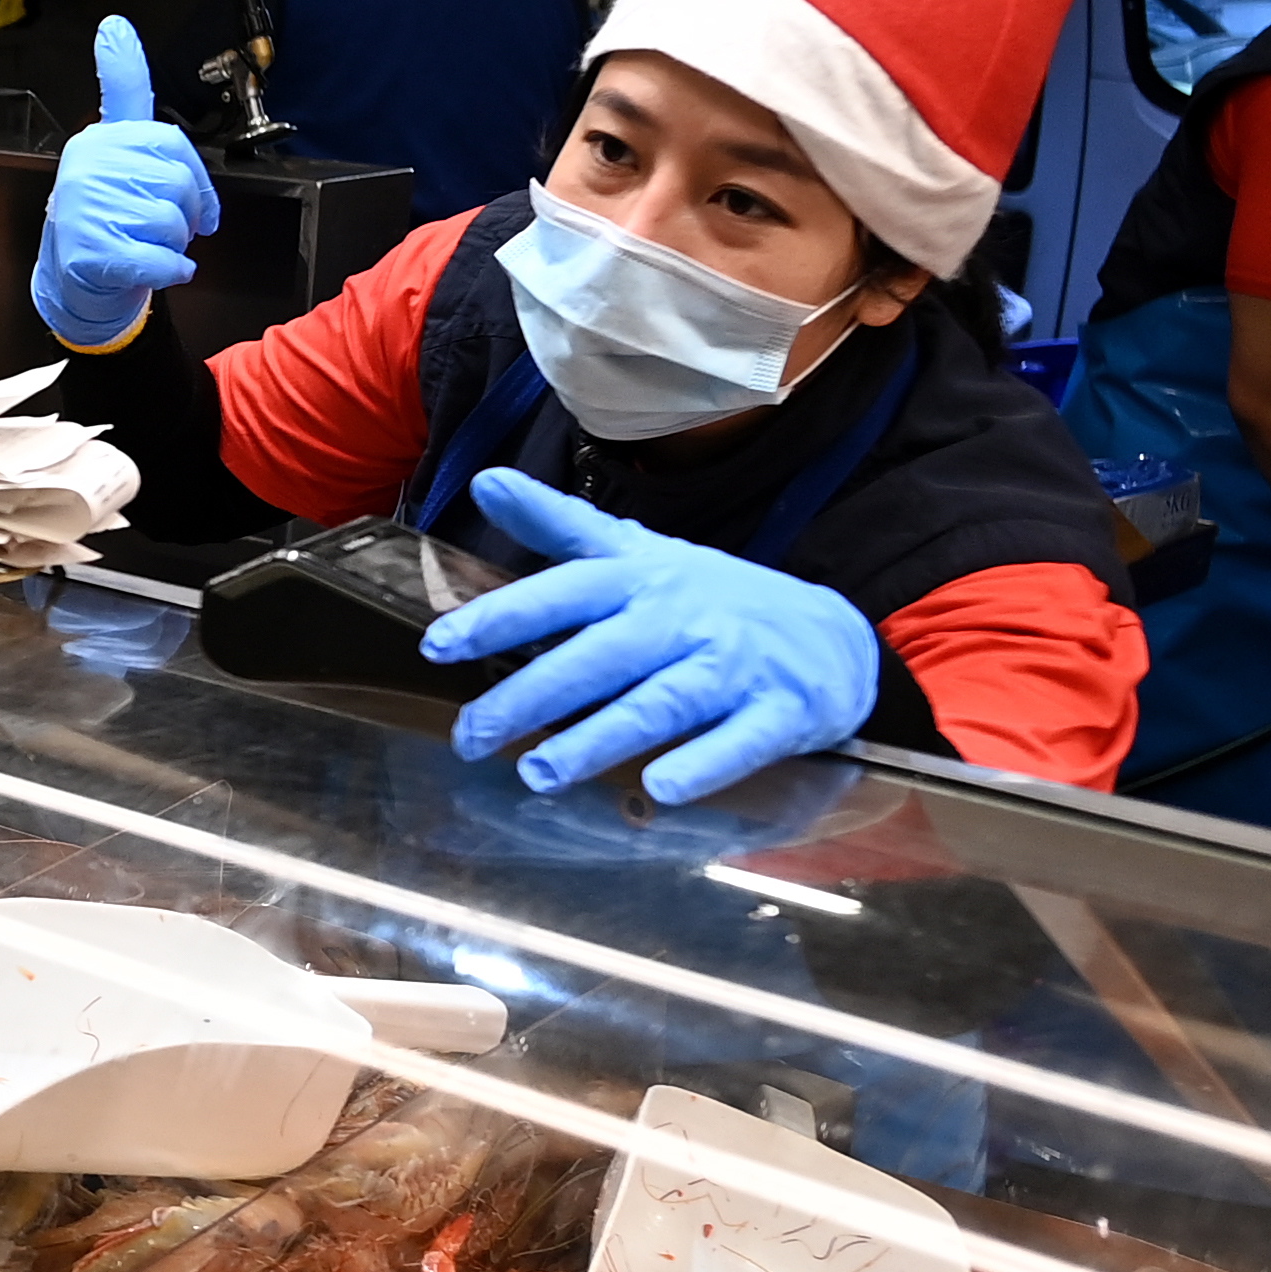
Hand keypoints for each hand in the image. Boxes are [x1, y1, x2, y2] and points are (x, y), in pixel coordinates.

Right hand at [35, 15, 214, 349]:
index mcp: (98, 140)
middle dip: (185, 212)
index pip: (168, 141)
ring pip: (173, 223)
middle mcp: (87, 168)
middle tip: (162, 223)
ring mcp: (85, 210)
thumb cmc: (108, 211)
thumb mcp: (118, 147)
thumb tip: (115, 27)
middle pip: (178, 183)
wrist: (76, 277)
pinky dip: (171, 270)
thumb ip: (123, 88)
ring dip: (174, 243)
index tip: (164, 144)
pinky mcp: (91, 252)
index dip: (194, 174)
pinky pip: (162, 259)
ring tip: (146, 242)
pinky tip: (156, 265)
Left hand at [420, 467, 884, 803]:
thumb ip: (558, 525)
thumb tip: (484, 481)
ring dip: (597, 739)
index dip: (501, 615)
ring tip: (537, 773)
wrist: (832, 636)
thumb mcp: (637, 554)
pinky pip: (737, 742)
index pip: (564, 592)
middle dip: (530, 696)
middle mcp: (682, 617)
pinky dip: (700, 766)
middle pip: (599, 656)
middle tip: (470, 736)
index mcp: (642, 579)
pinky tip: (658, 790)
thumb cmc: (710, 599)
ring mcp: (733, 665)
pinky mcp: (779, 713)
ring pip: (659, 703)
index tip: (438, 643)